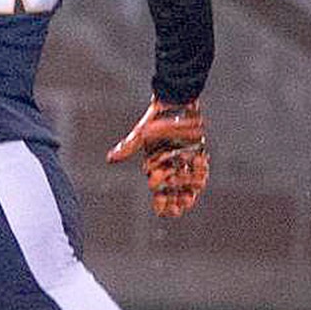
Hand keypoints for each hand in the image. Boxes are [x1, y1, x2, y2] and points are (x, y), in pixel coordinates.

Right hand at [106, 96, 208, 217]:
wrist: (175, 103)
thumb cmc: (157, 118)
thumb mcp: (142, 134)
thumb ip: (128, 148)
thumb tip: (110, 159)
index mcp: (154, 166)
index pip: (156, 191)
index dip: (160, 202)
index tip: (163, 203)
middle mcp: (168, 166)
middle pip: (172, 194)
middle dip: (176, 204)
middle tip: (181, 207)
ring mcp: (182, 161)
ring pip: (187, 186)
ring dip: (190, 191)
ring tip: (191, 194)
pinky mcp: (195, 154)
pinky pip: (199, 172)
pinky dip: (200, 174)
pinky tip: (200, 170)